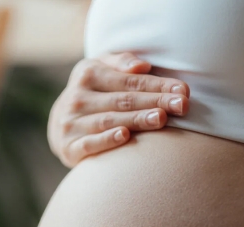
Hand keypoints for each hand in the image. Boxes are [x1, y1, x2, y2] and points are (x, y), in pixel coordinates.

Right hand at [48, 52, 190, 167]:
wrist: (60, 126)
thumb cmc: (93, 94)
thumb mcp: (101, 69)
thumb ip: (121, 62)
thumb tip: (142, 66)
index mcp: (88, 73)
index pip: (130, 80)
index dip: (157, 85)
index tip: (183, 91)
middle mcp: (77, 97)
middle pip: (123, 100)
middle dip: (155, 102)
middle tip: (181, 106)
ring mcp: (71, 123)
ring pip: (109, 120)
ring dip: (136, 120)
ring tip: (161, 118)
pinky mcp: (69, 147)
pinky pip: (90, 143)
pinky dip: (107, 140)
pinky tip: (125, 136)